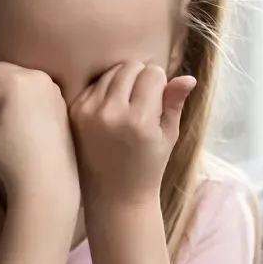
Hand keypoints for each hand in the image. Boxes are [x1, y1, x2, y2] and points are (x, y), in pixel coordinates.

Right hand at [0, 62, 78, 209]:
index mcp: (13, 79)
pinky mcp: (59, 96)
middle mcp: (35, 74)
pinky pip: (29, 86)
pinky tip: (25, 125)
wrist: (48, 183)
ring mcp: (50, 84)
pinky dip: (21, 98)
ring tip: (10, 126)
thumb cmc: (10, 158)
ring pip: (11, 77)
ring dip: (3, 94)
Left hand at [70, 62, 196, 208]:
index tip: (159, 100)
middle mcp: (110, 113)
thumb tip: (188, 77)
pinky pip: (93, 85)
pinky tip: (111, 112)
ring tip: (127, 106)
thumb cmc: (147, 168)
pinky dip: (104, 91)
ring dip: (122, 81)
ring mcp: (88, 112)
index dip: (160, 83)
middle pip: (129, 67)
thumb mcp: (168, 137)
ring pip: (110, 73)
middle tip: (143, 101)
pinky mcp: (74, 113)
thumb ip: (174, 104)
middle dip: (141, 76)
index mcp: (139, 120)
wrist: (113, 197)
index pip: (152, 73)